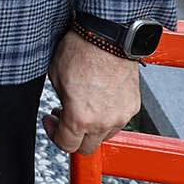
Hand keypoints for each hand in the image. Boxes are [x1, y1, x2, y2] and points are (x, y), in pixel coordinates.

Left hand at [42, 30, 141, 154]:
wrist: (107, 36)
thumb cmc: (80, 50)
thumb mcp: (55, 77)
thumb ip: (60, 102)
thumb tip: (62, 111)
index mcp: (80, 118)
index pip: (66, 145)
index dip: (53, 134)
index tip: (50, 121)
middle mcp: (103, 122)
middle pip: (87, 147)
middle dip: (72, 135)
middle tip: (63, 116)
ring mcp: (121, 116)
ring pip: (104, 135)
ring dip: (91, 127)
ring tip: (82, 105)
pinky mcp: (133, 106)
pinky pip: (118, 120)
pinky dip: (107, 115)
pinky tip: (98, 98)